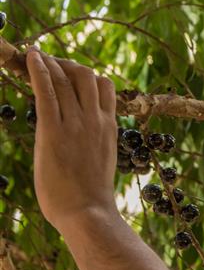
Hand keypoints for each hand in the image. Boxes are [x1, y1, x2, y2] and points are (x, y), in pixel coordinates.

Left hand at [26, 50, 118, 230]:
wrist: (88, 213)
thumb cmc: (92, 197)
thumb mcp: (100, 161)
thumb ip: (92, 144)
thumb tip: (80, 145)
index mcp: (109, 127)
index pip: (103, 86)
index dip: (85, 74)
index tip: (68, 71)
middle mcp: (95, 119)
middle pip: (85, 74)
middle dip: (65, 63)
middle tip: (48, 63)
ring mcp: (76, 124)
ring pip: (65, 77)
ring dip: (48, 62)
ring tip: (34, 58)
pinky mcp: (53, 130)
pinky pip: (46, 90)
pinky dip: (37, 68)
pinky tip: (29, 56)